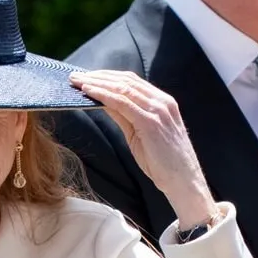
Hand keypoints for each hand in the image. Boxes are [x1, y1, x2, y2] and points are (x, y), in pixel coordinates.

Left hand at [70, 70, 215, 227]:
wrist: (182, 180)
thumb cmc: (162, 162)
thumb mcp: (140, 134)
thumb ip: (125, 117)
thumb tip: (105, 103)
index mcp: (161, 102)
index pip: (131, 81)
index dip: (107, 77)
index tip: (87, 77)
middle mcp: (161, 101)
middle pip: (125, 81)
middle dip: (98, 76)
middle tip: (74, 76)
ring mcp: (158, 110)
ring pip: (122, 88)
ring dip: (97, 83)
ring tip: (76, 81)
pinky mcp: (151, 122)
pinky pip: (123, 103)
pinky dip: (103, 95)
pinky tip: (88, 92)